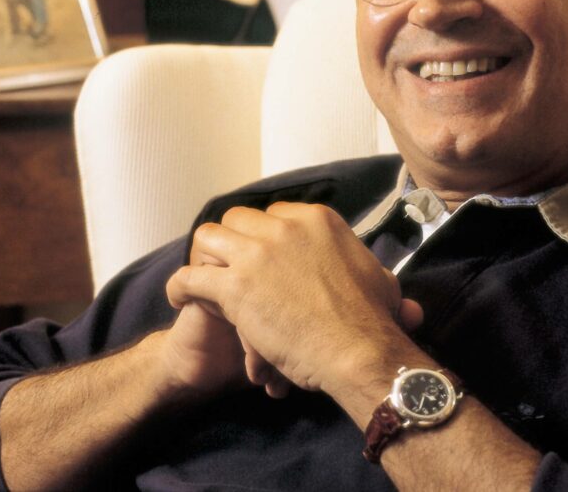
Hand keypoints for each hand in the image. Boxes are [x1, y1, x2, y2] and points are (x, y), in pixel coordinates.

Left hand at [165, 202, 423, 397]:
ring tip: (200, 277)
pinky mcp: (235, 286)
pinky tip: (178, 298)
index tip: (261, 255)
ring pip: (209, 236)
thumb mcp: (380, 283)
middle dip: (232, 242)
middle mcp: (283, 228)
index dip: (264, 235)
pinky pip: (190, 277)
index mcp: (316, 220)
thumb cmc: (374, 323)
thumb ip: (372, 274)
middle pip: (238, 219)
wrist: (359, 352)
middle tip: (230, 266)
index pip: (275, 214)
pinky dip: (179, 287)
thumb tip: (389, 285)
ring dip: (204, 257)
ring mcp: (256, 254)